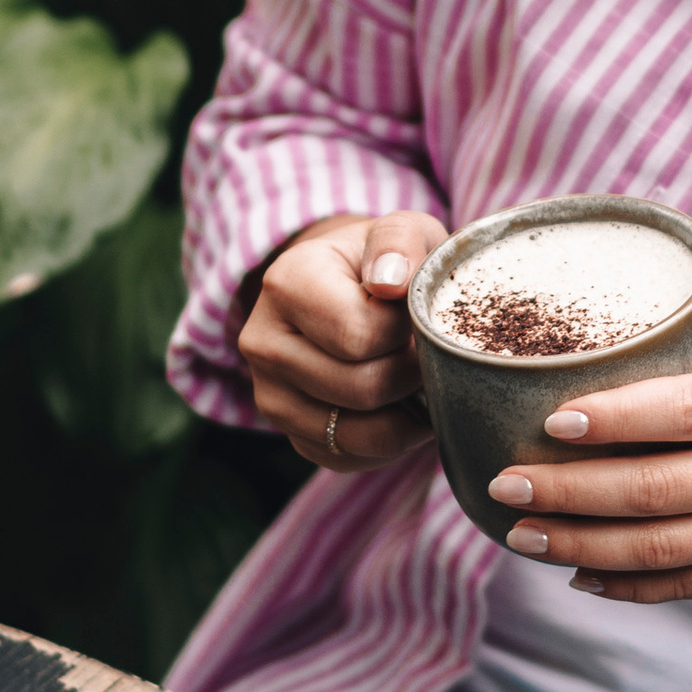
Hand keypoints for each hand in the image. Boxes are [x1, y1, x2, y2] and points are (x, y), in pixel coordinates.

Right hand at [239, 209, 445, 470]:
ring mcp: (269, 395)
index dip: (409, 331)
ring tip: (420, 379)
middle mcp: (262, 343)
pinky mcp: (290, 435)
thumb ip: (400, 243)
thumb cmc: (386, 262)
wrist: (352, 290)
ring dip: (407, 413)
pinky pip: (351, 458)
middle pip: (363, 388)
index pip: (360, 334)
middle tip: (428, 352)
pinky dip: (389, 441)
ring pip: (359, 434)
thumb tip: (389, 282)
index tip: (418, 313)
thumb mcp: (401, 232)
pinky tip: (400, 404)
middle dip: (413, 374)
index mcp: (286, 283)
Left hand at [485, 272, 691, 691]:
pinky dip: (624, 586)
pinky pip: (682, 587)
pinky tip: (574, 574)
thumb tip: (652, 241)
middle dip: (571, 491)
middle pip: (657, 492)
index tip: (552, 417)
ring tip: (518, 532)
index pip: (685, 413)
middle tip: (503, 480)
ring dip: (579, 546)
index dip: (615, 419)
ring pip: (659, 550)